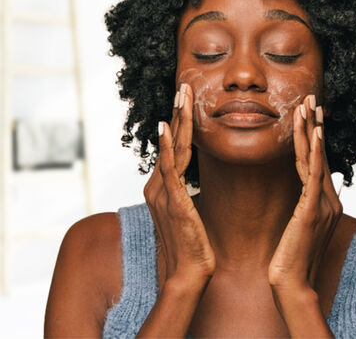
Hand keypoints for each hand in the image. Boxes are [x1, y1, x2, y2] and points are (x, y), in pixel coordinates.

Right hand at [143, 83, 215, 288]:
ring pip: (172, 147)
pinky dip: (168, 147)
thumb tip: (193, 178)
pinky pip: (169, 169)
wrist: (188, 271)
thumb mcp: (188, 208)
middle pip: (171, 141)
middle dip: (178, 112)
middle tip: (184, 86)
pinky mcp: (172, 200)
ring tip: (181, 95)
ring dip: (177, 119)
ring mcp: (164, 191)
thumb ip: (186, 190)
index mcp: (164, 185)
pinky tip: (167, 128)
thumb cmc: (190, 242)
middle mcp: (159, 184)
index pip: (174, 146)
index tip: (186, 100)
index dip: (180, 122)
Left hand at [268, 94, 342, 293]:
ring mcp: (322, 203)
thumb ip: (309, 203)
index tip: (310, 112)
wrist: (292, 283)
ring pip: (315, 159)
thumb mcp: (302, 224)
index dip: (314, 134)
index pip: (319, 160)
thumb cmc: (292, 256)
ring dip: (311, 130)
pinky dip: (315, 153)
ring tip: (308, 105)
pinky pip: (314, 175)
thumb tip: (317, 184)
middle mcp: (328, 198)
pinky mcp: (312, 210)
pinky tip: (314, 134)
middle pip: (320, 153)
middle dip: (315, 124)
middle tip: (311, 97)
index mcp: (324, 200)